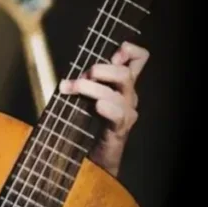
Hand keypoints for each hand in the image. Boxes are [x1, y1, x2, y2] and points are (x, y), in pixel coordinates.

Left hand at [58, 41, 148, 174]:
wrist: (94, 155)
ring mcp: (127, 112)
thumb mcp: (86, 95)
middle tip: (79, 78)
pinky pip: (119, 114)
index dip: (129, 51)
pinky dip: (108, 107)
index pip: (139, 58)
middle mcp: (129, 95)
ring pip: (119, 92)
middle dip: (100, 70)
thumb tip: (68, 73)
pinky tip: (98, 106)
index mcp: (122, 83)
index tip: (111, 55)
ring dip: (92, 87)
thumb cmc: (89, 121)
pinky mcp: (121, 128)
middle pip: (125, 73)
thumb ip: (84, 80)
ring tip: (71, 88)